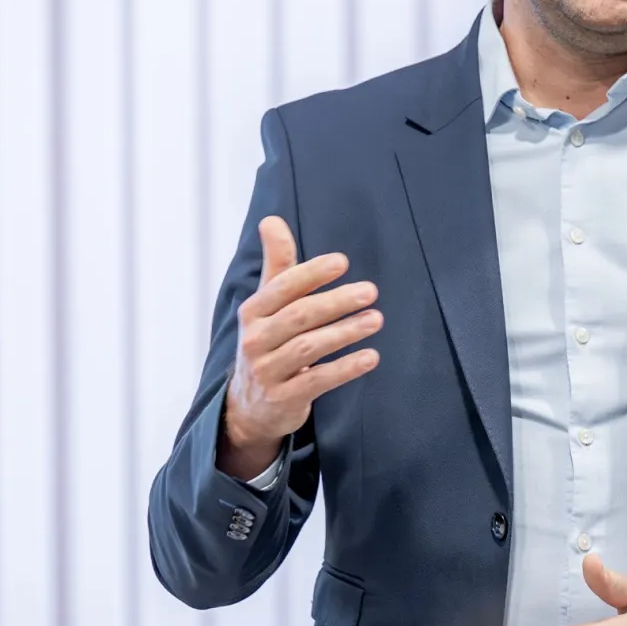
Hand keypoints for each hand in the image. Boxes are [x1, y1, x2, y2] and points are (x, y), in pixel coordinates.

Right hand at [218, 216, 382, 479]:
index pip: (282, 287)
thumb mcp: (268, 304)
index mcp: (253, 311)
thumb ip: (277, 264)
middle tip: (370, 291)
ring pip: (309, 348)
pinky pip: (317, 381)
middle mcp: (255, 340)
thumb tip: (271, 219)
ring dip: (345, 332)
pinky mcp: (283, 398)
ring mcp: (267, 371)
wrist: (250, 406)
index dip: (312, 273)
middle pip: (299, 316)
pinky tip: (371, 357)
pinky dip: (345, 368)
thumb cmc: (268, 341)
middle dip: (336, 302)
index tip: (343, 262)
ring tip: (376, 319)